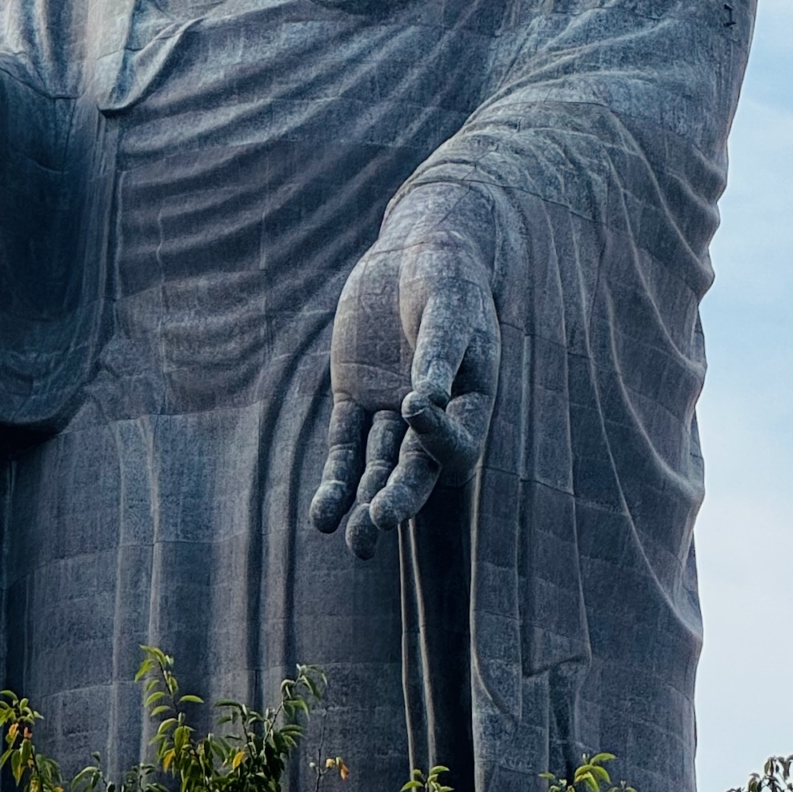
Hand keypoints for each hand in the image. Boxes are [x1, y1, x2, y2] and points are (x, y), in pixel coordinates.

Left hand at [309, 183, 499, 558]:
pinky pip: (344, 447)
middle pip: (417, 470)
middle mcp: (431, 416)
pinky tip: (323, 516)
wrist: (413, 251)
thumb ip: (440, 349)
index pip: (457, 442)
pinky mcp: (354, 398)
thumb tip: (427, 398)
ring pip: (378, 468)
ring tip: (352, 540)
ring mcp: (390, 411)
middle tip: (381, 519)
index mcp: (470, 402)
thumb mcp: (448, 306)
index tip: (412, 403)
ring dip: (364, 501)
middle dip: (401, 496)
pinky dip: (335, 480)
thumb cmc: (445, 276)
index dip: (436, 435)